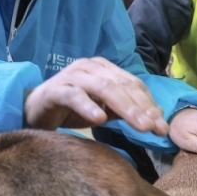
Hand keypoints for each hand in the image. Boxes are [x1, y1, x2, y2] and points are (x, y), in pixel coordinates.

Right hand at [24, 57, 168, 135]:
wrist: (33, 110)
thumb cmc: (70, 109)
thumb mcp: (102, 110)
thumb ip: (124, 110)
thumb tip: (155, 118)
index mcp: (104, 68)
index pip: (133, 84)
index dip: (150, 104)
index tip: (163, 126)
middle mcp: (90, 67)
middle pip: (123, 85)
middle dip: (142, 107)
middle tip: (156, 129)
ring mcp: (72, 76)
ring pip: (104, 88)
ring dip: (125, 107)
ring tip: (140, 126)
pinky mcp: (55, 89)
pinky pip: (74, 95)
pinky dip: (88, 106)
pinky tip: (99, 120)